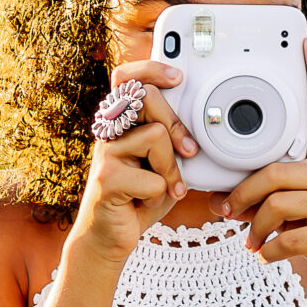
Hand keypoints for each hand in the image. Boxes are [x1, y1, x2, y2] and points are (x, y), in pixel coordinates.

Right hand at [71, 59, 199, 266]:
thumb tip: (202, 124)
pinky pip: (154, 178)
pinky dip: (161, 196)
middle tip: (189, 150)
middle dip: (176, 125)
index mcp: (121, 122)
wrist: (109, 237)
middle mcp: (108, 131)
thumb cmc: (139, 197)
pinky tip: (146, 204)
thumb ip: (173, 141)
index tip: (178, 77)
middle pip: (146, 98)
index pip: (126, 78)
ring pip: (156, 136)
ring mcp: (105, 153)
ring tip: (165, 187)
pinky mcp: (106, 178)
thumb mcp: (162, 163)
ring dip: (171, 169)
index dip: (151, 69)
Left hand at [224, 36, 306, 304]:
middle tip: (226, 212)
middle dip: (242, 195)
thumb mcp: (298, 211)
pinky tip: (268, 256)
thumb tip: (222, 201)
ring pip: (278, 205)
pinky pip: (291, 237)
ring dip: (255, 228)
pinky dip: (271, 251)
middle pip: (274, 172)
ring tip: (251, 242)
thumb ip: (268, 199)